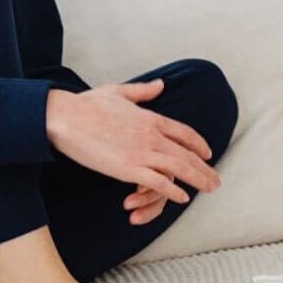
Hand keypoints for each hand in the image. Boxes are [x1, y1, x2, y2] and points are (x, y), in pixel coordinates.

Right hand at [45, 80, 219, 219]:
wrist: (66, 117)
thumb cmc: (87, 104)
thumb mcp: (119, 91)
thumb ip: (143, 91)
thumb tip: (161, 84)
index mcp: (150, 117)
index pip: (184, 132)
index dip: (199, 144)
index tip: (208, 153)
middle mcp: (152, 135)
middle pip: (187, 153)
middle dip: (204, 168)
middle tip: (216, 179)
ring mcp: (141, 152)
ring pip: (179, 168)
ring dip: (198, 179)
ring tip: (209, 189)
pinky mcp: (128, 168)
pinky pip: (158, 182)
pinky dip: (173, 191)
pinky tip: (182, 198)